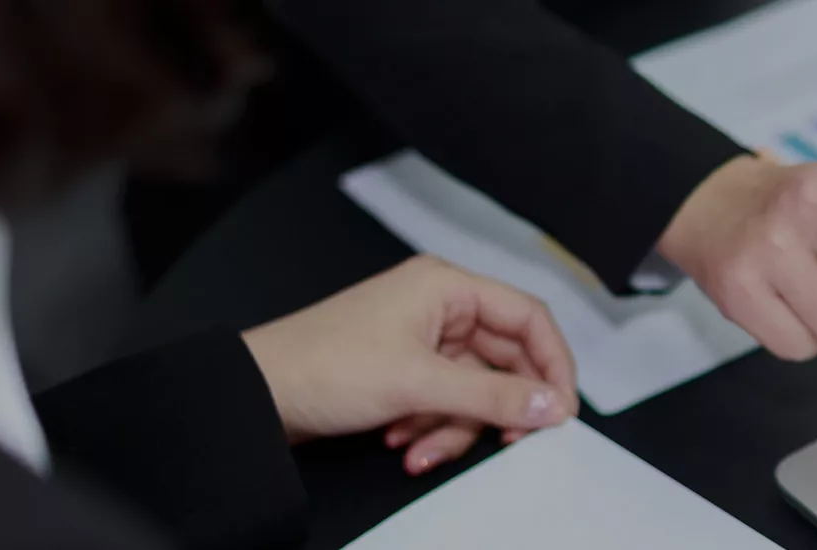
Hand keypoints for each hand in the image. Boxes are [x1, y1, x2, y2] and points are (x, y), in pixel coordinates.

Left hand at [241, 256, 578, 474]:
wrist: (255, 396)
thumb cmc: (320, 365)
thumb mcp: (419, 384)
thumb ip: (494, 396)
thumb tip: (553, 405)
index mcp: (446, 287)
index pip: (528, 318)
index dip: (553, 363)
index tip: (561, 408)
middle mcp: (439, 308)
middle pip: (504, 361)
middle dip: (497, 407)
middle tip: (509, 441)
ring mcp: (422, 342)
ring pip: (474, 390)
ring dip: (454, 427)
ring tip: (423, 449)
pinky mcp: (405, 372)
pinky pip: (445, 403)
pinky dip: (431, 429)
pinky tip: (403, 441)